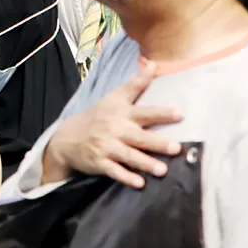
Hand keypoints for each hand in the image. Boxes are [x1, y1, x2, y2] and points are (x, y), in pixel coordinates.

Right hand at [42, 65, 181, 188]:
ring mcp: (106, 147)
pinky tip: (139, 183)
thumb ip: (136, 84)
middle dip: (157, 143)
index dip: (161, 113)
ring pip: (128, 156)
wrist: (67, 137)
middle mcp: (115, 130)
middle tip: (175, 148)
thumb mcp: (114, 97)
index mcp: (121, 113)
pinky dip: (126, 177)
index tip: (180, 113)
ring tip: (162, 171)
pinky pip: (114, 171)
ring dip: (145, 163)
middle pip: (139, 137)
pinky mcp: (99, 162)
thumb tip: (155, 64)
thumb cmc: (97, 116)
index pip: (144, 111)